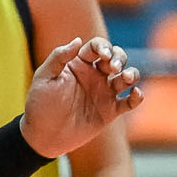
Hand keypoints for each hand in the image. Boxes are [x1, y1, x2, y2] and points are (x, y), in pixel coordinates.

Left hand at [21, 37, 143, 157]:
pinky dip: (137, 97)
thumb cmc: (40, 104)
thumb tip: (77, 40)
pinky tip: (136, 94)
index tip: (104, 55)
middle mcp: (95, 76)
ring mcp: (104, 93)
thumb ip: (58, 57)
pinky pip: (129, 102)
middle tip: (114, 68)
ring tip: (126, 78)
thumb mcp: (44, 77)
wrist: (43, 135)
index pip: (97, 47)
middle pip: (117, 58)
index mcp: (79, 64)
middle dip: (120, 58)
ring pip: (127, 77)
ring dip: (132, 74)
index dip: (104, 46)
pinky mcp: (110, 111)